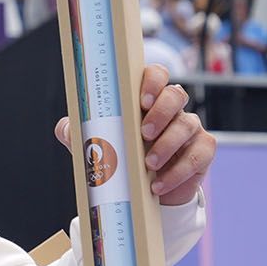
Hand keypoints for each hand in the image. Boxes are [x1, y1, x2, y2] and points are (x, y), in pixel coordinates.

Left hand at [55, 63, 215, 205]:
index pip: (157, 75)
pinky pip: (198, 155)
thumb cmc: (122, 157)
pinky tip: (158, 184)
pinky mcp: (202, 152)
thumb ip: (80, 134)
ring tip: (147, 164)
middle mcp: (172, 110)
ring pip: (188, 125)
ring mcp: (190, 129)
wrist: (144, 190)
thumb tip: (65, 127)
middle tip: (143, 133)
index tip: (141, 99)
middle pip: (176, 95)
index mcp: (147, 100)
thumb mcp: (98, 145)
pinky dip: (179, 170)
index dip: (153, 81)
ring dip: (167, 145)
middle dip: (161, 112)